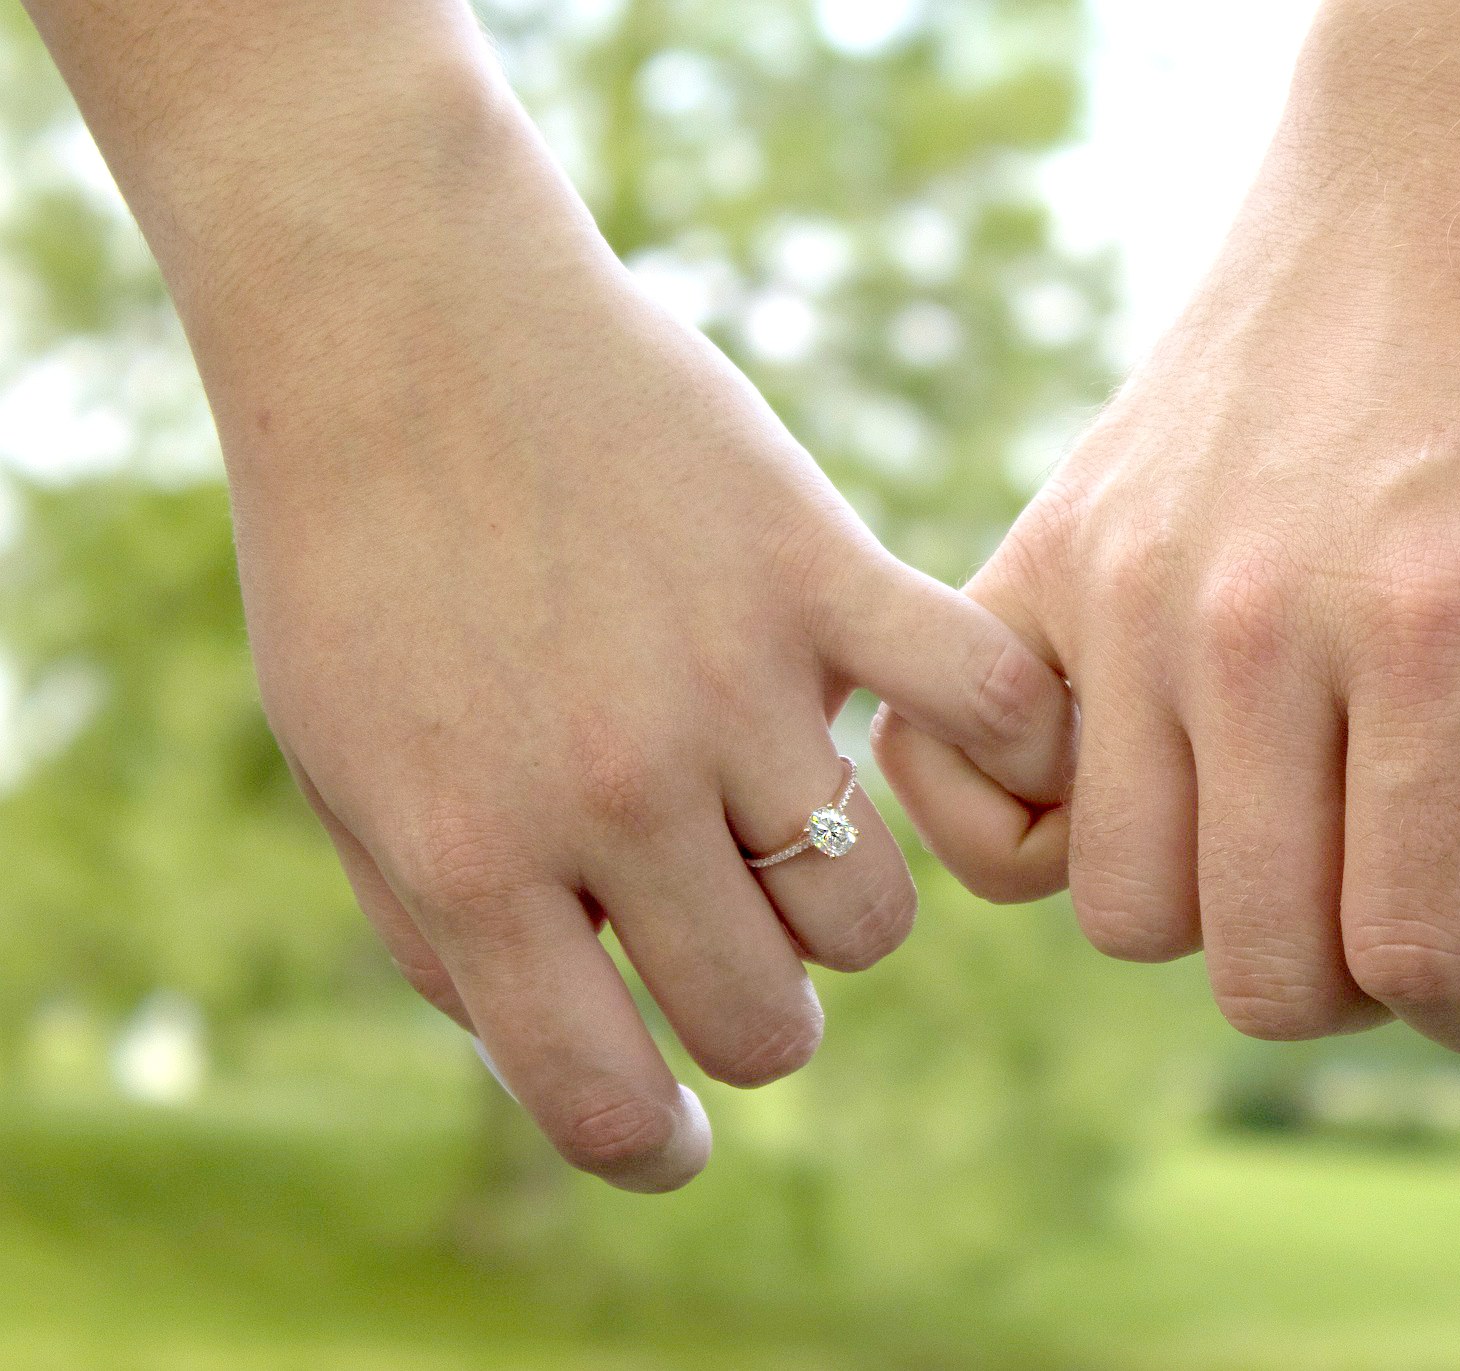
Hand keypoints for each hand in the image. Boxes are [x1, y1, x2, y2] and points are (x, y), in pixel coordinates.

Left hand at [188, 74, 1069, 1189]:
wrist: (401, 323)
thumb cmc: (359, 557)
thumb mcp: (342, 772)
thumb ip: (446, 936)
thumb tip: (577, 1055)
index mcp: (476, 862)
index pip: (610, 1104)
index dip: (655, 1148)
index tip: (682, 1137)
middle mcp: (614, 794)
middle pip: (770, 1020)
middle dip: (759, 1020)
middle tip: (736, 955)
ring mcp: (734, 682)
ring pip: (874, 916)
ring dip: (838, 905)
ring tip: (788, 823)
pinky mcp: (821, 572)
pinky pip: (983, 713)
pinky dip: (1008, 750)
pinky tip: (954, 746)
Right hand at [875, 6, 1459, 1062]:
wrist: (1443, 199)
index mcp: (1436, 632)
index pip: (1410, 953)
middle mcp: (1251, 621)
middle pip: (1255, 964)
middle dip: (1357, 984)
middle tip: (1408, 895)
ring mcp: (1122, 588)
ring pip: (1119, 904)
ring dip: (1218, 910)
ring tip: (1292, 822)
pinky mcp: (1042, 558)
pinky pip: (951, 782)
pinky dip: (1020, 829)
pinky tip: (1136, 779)